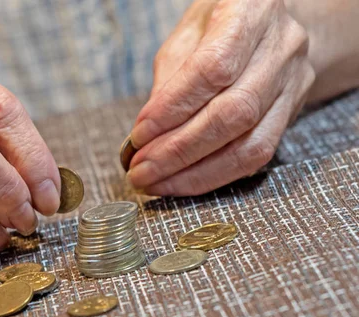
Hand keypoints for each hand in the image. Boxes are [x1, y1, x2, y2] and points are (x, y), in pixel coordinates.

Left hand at [127, 0, 314, 195]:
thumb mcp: (186, 34)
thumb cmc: (218, 24)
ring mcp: (294, 81)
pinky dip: (214, 176)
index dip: (172, 109)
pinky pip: (257, 157)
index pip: (213, 69)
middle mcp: (282, 46)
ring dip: (195, 173)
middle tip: (140, 170)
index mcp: (250, 10)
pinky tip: (182, 182)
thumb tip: (146, 135)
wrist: (270, 23)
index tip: (138, 135)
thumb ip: (169, 79)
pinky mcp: (294, 111)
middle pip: (233, 114)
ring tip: (156, 182)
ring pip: (249, 145)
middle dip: (178, 150)